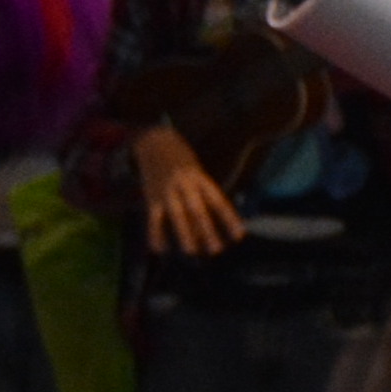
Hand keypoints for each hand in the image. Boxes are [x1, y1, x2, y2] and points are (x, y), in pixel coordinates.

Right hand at [132, 124, 246, 257]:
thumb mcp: (197, 169)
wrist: (154, 140)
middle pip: (198, 210)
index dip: (229, 219)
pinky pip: (153, 217)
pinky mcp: (151, 195)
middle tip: (216, 250)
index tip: (238, 236)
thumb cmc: (180, 158)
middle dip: (207, 230)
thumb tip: (209, 221)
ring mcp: (167, 189)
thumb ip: (203, 192)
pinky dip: (155, 233)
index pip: (218, 201)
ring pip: (176, 214)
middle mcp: (185, 183)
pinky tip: (159, 248)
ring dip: (184, 234)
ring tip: (191, 251)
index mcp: (200, 177)